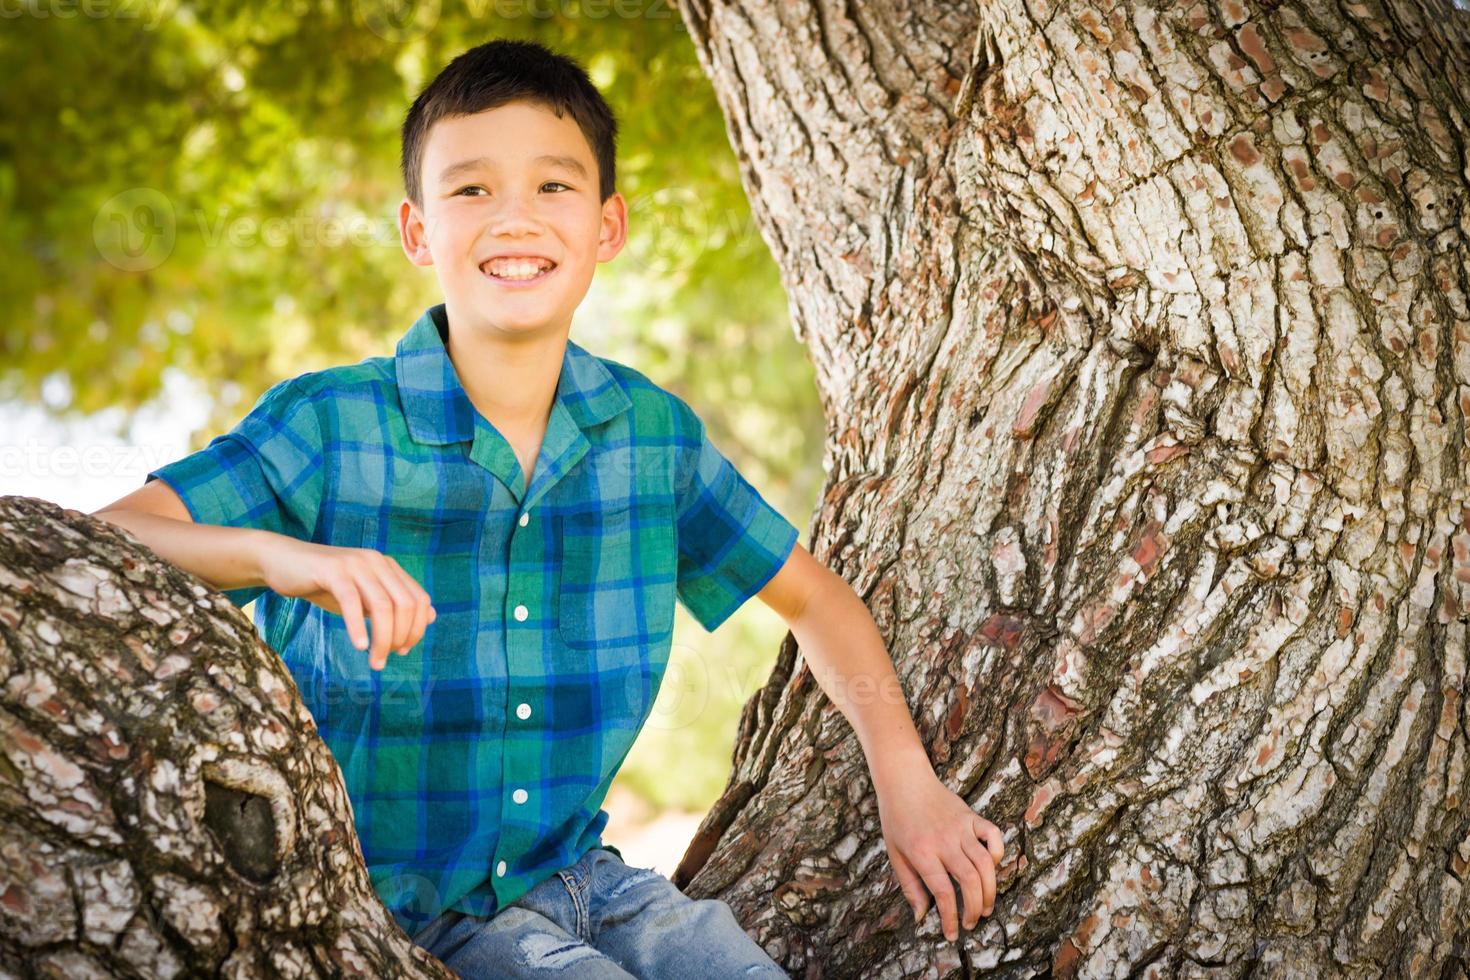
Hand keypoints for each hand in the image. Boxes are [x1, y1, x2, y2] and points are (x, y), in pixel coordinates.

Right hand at [256, 534, 435, 670]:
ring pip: (383, 605)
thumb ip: (394, 606)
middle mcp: (377, 562)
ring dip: (382, 639)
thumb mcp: (364, 597)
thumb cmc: (326, 585)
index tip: (403, 650)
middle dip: (401, 637)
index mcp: (389, 567)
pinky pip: (352, 602)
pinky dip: (358, 627)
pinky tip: (359, 646)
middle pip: (406, 604)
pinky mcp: (332, 570)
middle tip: (384, 660)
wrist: (283, 562)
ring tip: (375, 661)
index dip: (417, 628)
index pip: (420, 599)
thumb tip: (432, 617)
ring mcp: (356, 564)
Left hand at [875, 766, 1003, 941]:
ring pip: (986, 864)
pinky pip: (993, 836)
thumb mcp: (895, 854)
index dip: (950, 918)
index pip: (942, 892)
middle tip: (971, 922)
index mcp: (922, 852)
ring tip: (984, 907)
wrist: (904, 780)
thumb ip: (910, 886)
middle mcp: (944, 841)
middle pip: (969, 881)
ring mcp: (961, 827)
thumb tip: (921, 917)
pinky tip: (992, 868)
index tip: (953, 934)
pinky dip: (998, 854)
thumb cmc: (896, 819)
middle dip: (973, 909)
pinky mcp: (971, 816)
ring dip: (990, 891)